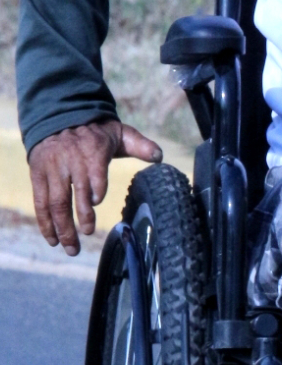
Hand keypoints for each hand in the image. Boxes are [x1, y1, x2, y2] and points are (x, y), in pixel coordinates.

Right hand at [28, 120, 161, 255]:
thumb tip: (160, 157)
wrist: (60, 117)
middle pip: (73, 191)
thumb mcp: (120, 133)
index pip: (94, 170)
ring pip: (55, 201)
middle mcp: (70, 160)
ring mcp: (52, 169)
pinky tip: (53, 240)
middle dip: (80, 216)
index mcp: (92, 149)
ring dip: (61, 227)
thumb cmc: (96, 132)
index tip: (97, 201)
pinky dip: (44, 222)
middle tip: (88, 235)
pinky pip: (40, 201)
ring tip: (71, 247)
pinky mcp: (38, 175)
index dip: (95, 186)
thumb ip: (140, 145)